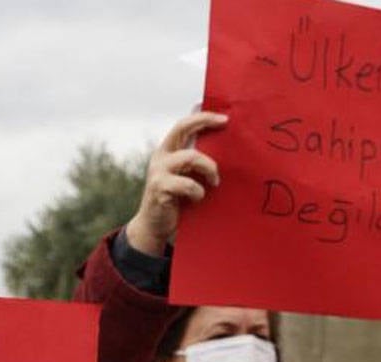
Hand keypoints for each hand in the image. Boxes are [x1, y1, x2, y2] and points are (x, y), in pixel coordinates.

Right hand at [124, 111, 227, 256]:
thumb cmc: (178, 200)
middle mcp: (161, 156)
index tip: (224, 118)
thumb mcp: (186, 176)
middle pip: (181, 128)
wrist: (155, 226)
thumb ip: (196, 161)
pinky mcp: (159, 188)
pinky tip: (199, 197)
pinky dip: (198, 191)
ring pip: (191, 156)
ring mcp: (158, 171)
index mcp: (168, 150)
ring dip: (210, 168)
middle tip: (224, 123)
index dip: (202, 117)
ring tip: (215, 181)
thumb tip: (222, 145)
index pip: (184, 125)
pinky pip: (187, 184)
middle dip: (204, 121)